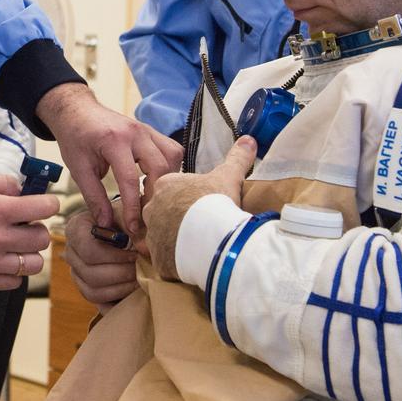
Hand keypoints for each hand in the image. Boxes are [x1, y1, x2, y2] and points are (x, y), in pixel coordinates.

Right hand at [0, 173, 56, 289]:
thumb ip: (1, 184)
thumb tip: (23, 190)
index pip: (44, 208)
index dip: (49, 203)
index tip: (45, 204)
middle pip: (42, 239)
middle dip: (38, 229)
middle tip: (25, 226)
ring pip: (34, 265)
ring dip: (29, 253)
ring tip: (15, 246)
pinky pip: (14, 282)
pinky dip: (13, 272)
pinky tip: (2, 261)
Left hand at [37, 83, 181, 236]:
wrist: (77, 112)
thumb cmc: (75, 138)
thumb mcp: (78, 169)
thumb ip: (94, 197)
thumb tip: (106, 224)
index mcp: (113, 140)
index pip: (130, 179)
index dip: (133, 207)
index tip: (133, 227)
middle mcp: (135, 132)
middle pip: (160, 167)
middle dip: (155, 195)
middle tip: (146, 214)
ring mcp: (146, 130)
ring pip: (172, 157)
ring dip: (165, 180)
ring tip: (150, 197)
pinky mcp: (151, 132)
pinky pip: (172, 150)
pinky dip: (169, 168)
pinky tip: (155, 180)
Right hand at [63, 209, 140, 312]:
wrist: (122, 227)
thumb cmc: (123, 218)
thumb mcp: (126, 213)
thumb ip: (133, 224)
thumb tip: (142, 247)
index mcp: (75, 229)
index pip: (89, 250)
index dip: (115, 256)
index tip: (134, 255)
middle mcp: (71, 253)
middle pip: (90, 273)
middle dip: (121, 273)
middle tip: (141, 269)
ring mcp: (76, 273)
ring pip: (93, 291)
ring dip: (120, 288)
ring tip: (139, 280)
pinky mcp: (86, 289)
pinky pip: (98, 303)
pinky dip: (117, 301)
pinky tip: (133, 292)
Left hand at [143, 136, 255, 280]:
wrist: (212, 236)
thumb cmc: (217, 201)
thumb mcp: (229, 176)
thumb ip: (237, 158)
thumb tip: (249, 140)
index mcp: (165, 185)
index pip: (169, 187)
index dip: (186, 195)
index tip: (201, 202)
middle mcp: (152, 208)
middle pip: (160, 211)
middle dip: (175, 216)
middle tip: (198, 223)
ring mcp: (153, 234)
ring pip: (160, 236)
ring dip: (174, 239)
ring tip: (196, 244)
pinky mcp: (158, 258)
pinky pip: (164, 259)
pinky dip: (175, 260)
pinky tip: (191, 260)